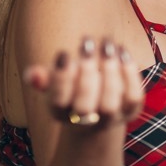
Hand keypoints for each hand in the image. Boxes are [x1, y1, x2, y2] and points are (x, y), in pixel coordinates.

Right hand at [24, 36, 144, 130]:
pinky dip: (129, 74)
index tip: (64, 53)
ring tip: (106, 45)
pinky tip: (122, 51)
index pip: (58, 102)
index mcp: (61, 114)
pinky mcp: (131, 111)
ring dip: (109, 72)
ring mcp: (110, 118)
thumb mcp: (56, 82)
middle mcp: (85, 122)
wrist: (98, 108)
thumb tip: (32, 74)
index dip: (61, 79)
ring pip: (110, 103)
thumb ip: (45, 78)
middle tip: (87, 44)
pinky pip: (133, 97)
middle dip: (86, 74)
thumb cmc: (72, 87)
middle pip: (84, 106)